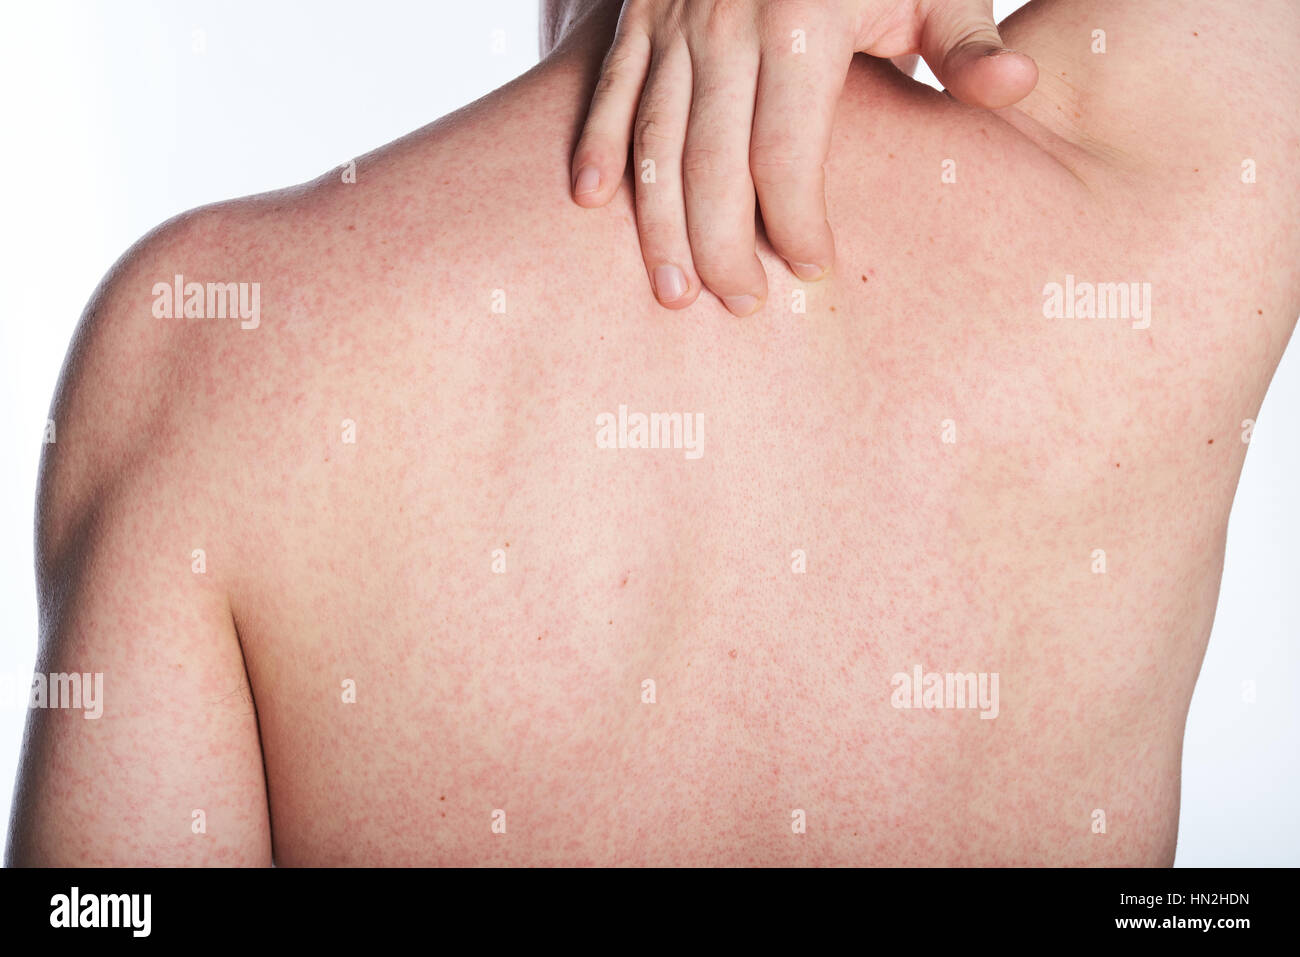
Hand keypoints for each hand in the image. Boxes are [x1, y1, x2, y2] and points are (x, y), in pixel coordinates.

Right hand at [570, 0, 1037, 313]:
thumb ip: (966, 43)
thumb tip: (1017, 88)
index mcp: (802, 24)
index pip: (788, 152)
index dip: (797, 220)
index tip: (813, 271)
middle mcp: (726, 25)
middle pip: (713, 162)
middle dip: (724, 245)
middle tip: (739, 307)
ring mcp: (674, 20)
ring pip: (655, 140)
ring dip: (657, 222)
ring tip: (672, 294)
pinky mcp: (639, 15)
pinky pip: (611, 90)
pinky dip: (597, 145)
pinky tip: (590, 201)